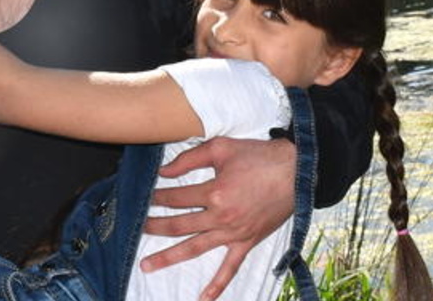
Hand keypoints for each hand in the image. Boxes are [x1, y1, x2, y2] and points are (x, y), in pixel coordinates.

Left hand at [139, 137, 294, 299]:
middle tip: (136, 229)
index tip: (146, 196)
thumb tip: (165, 171)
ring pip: (195, 247)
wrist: (296, 171)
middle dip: (155, 227)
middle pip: (179, 225)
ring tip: (147, 265)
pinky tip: (202, 298)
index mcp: (215, 192)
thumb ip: (190, 158)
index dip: (158, 197)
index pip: (176, 198)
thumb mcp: (222, 147)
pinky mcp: (247, 242)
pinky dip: (217, 285)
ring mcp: (234, 233)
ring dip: (169, 257)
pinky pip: (230, 267)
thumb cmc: (259, 156)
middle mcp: (222, 217)